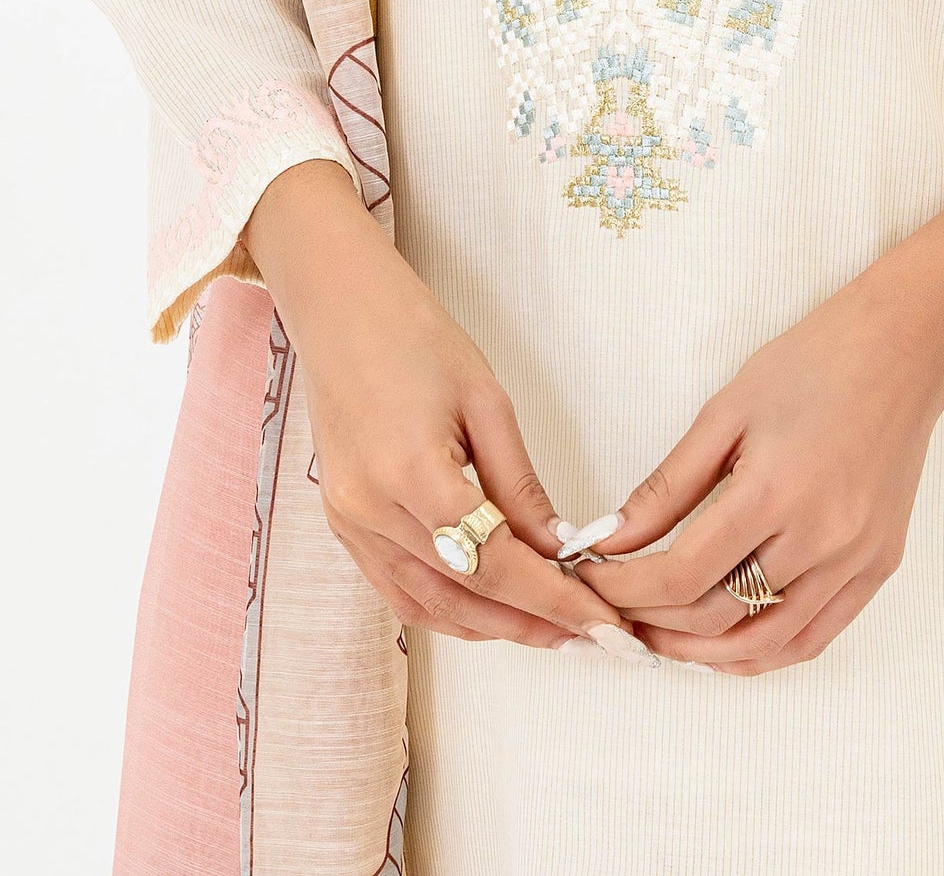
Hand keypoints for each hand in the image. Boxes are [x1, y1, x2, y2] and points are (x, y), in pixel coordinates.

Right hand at [242, 161, 646, 659]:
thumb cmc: (415, 336)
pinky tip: (490, 610)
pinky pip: (397, 590)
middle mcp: (372, 511)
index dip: (553, 601)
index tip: (602, 621)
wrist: (340, 310)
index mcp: (413, 474)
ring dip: (491, 627)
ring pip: (427, 607)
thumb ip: (520, 484)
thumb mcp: (486, 400)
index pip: (495, 565)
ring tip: (551, 630)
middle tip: (591, 635)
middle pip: (464, 596)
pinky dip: (447, 610)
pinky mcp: (342, 524)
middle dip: (532, 624)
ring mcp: (349, 523)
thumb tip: (559, 549)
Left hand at [579, 159, 943, 671]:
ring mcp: (856, 560)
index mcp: (774, 490)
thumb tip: (609, 541)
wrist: (906, 346)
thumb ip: (666, 487)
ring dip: (701, 652)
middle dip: (651, 621)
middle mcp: (821, 538)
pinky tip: (724, 643)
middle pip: (717, 616)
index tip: (588, 580)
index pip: (681, 573)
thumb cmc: (814, 362)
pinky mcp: (878, 567)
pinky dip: (762, 652)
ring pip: (765, 644)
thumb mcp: (725, 411)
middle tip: (612, 609)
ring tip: (657, 635)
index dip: (625, 588)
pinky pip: (813, 637)